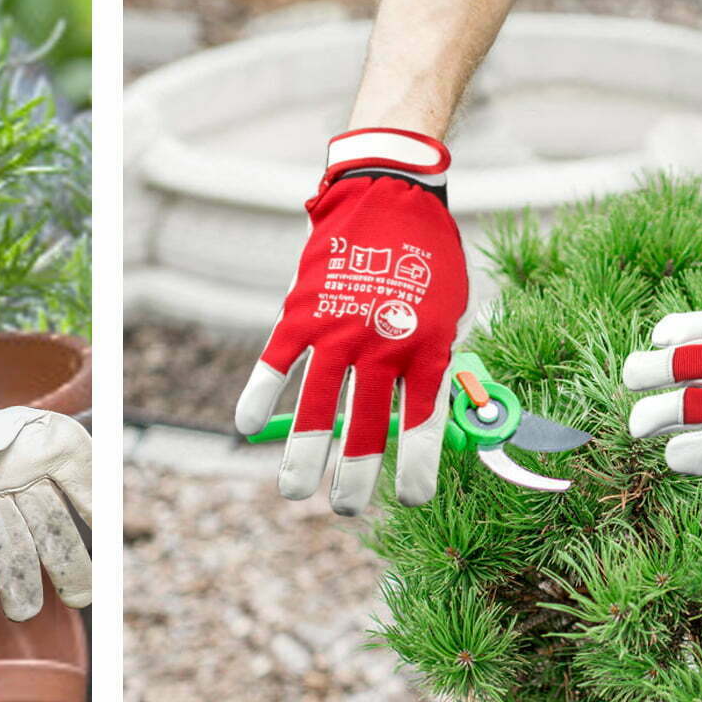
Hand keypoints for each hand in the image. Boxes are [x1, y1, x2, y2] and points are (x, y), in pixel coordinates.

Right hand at [233, 129, 468, 513]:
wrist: (388, 194)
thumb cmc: (428, 260)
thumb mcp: (453, 312)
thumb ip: (440, 365)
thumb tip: (436, 424)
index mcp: (427, 348)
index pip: (424, 424)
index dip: (418, 468)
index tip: (414, 499)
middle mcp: (380, 346)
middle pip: (365, 428)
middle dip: (355, 478)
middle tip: (346, 508)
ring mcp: (336, 329)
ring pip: (315, 408)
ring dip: (304, 456)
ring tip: (297, 492)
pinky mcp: (300, 311)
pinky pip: (274, 363)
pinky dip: (258, 395)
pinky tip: (247, 428)